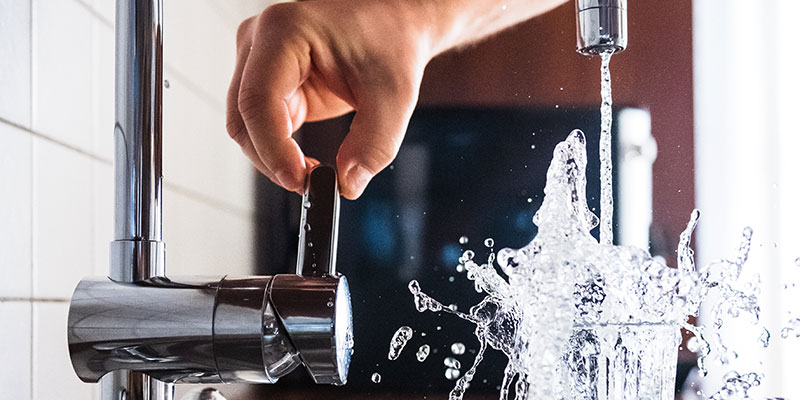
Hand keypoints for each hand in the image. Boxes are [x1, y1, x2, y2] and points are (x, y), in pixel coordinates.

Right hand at [226, 0, 432, 198]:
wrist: (392, 23)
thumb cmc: (390, 40)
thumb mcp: (395, 95)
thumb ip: (375, 144)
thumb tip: (347, 183)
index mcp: (286, 31)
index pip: (258, 99)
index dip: (272, 147)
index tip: (299, 179)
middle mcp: (260, 41)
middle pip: (243, 117)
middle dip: (272, 159)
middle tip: (310, 184)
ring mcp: (258, 61)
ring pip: (246, 126)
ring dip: (274, 157)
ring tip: (314, 172)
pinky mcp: (267, 81)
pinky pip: (261, 126)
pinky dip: (280, 150)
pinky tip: (307, 160)